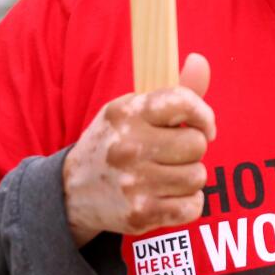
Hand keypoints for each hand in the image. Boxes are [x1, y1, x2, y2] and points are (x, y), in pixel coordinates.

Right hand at [62, 53, 215, 246]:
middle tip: (172, 153)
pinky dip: (189, 203)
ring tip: (167, 174)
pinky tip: (169, 196)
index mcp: (127, 112)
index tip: (203, 126)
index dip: (203, 116)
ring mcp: (133, 183)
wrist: (71, 192)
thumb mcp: (133, 110)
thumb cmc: (115, 142)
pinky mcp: (139, 214)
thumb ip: (174, 91)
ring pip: (198, 176)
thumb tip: (200, 61)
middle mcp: (128, 146)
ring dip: (190, 177)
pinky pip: (193, 206)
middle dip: (192, 149)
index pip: (184, 103)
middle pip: (197, 144)